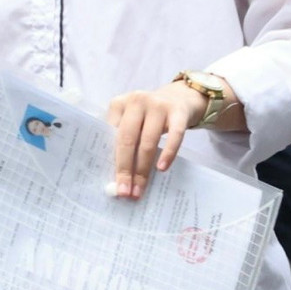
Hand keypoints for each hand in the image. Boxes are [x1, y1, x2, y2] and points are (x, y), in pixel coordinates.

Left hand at [105, 81, 207, 198]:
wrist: (180, 97)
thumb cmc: (149, 116)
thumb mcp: (132, 120)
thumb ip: (123, 140)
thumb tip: (117, 177)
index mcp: (119, 104)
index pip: (110, 135)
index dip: (109, 160)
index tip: (109, 182)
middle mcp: (136, 101)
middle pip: (127, 139)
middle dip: (124, 169)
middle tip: (124, 192)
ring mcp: (158, 105)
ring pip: (148, 141)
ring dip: (143, 168)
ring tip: (140, 188)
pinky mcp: (178, 112)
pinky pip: (174, 135)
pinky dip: (168, 153)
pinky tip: (162, 168)